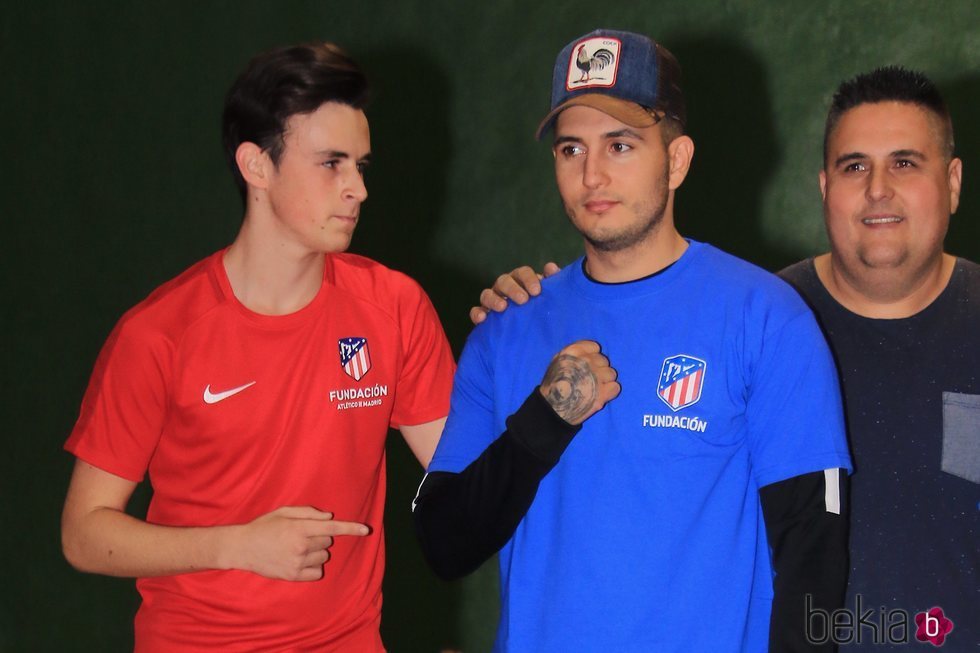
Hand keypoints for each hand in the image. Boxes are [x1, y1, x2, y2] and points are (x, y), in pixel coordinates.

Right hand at [226, 506, 369, 580]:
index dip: (351, 528)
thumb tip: (329, 518)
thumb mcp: (284, 512)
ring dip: (316, 552)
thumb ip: (308, 513)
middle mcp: (301, 546)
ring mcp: (297, 562)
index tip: (366, 530)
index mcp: (299, 528)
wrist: (243, 547)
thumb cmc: (264, 526)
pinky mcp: (294, 576)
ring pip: (324, 557)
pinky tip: (298, 561)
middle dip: (320, 537)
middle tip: (301, 536)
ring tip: (296, 549)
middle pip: (328, 541)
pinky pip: (317, 572)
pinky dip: (313, 568)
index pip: (332, 527)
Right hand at [470, 262, 560, 324]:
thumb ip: (553, 284)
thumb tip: (551, 267)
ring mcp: (493, 301)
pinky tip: (482, 318)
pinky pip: (476, 312)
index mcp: (522, 282)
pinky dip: (477, 313)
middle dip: (512, 288)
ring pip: (487, 294)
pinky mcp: (484, 316)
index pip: (523, 273)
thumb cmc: (542, 312)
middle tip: (523, 300)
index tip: (536, 291)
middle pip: (504, 281)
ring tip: (502, 308)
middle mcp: (505, 288)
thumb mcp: (550, 299)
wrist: (533, 336)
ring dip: (494, 299)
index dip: (528, 278)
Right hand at [539, 340, 619, 424]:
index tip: (588, 365)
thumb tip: (590, 353)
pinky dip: (610, 392)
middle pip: (604, 360)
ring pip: (611, 373)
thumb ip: (574, 355)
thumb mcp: (557, 362)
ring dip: (605, 381)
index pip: (595, 348)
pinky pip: (616, 387)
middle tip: (589, 380)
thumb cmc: (553, 385)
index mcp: (574, 352)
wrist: (552, 409)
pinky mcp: (603, 393)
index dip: (593, 356)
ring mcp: (596, 377)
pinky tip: (600, 395)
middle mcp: (586, 361)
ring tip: (594, 388)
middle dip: (598, 369)